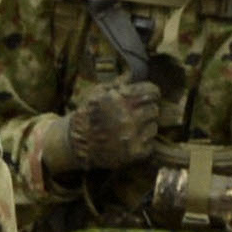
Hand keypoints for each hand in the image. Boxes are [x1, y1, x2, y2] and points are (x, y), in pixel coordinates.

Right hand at [48, 81, 162, 174]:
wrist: (77, 143)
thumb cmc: (87, 114)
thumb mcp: (97, 92)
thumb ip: (116, 84)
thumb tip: (131, 78)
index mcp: (121, 99)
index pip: (152, 92)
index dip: (149, 93)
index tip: (147, 97)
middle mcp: (129, 117)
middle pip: (154, 109)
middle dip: (146, 110)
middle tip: (136, 114)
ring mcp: (133, 137)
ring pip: (153, 127)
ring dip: (145, 127)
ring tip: (131, 128)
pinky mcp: (135, 153)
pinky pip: (150, 144)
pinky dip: (142, 142)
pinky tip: (130, 140)